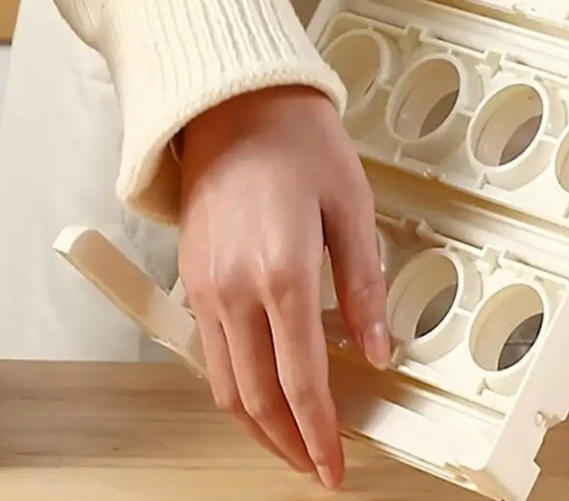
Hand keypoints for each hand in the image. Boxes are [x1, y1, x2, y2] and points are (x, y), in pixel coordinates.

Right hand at [177, 86, 389, 488]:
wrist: (236, 106)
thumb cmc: (298, 143)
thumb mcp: (351, 208)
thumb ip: (363, 288)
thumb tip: (376, 348)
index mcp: (284, 273)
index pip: (302, 382)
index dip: (321, 434)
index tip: (335, 464)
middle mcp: (235, 290)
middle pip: (257, 398)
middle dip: (288, 444)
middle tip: (317, 464)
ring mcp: (204, 287)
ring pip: (224, 385)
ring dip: (257, 425)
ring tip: (290, 440)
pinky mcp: (192, 278)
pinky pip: (207, 353)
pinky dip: (234, 387)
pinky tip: (258, 388)